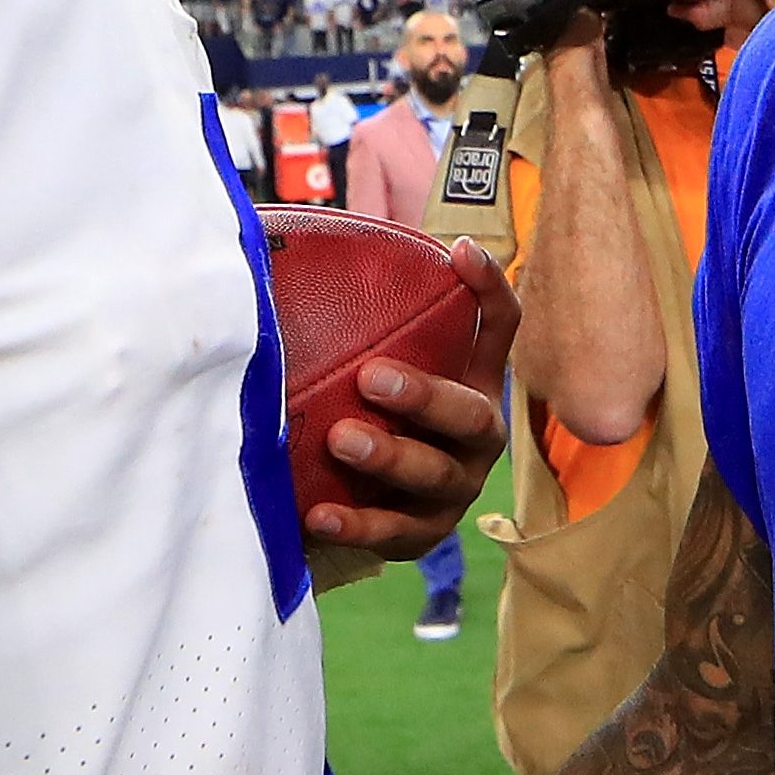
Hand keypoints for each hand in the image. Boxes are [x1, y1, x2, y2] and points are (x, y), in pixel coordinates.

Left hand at [305, 236, 520, 560]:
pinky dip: (358, 524)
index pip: (499, 327)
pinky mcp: (423, 535)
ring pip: (435, 475)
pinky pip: (395, 533)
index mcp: (473, 381)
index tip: (458, 251)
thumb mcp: (374, 361)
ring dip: (389, 456)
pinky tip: (319, 513)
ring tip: (340, 439)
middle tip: (370, 376)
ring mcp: (454, 488)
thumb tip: (275, 240)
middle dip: (424, 396)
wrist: (355, 500)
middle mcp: (477, 434)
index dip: (488, 289)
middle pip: (471, 414)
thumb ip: (358, 320)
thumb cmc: (365, 408)